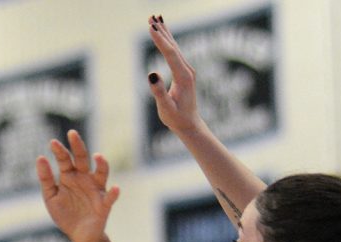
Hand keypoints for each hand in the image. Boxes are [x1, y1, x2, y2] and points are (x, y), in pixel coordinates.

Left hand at [37, 129, 119, 241]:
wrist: (79, 236)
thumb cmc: (65, 214)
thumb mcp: (51, 197)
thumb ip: (46, 179)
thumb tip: (40, 158)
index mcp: (70, 176)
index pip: (65, 159)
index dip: (59, 151)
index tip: (52, 142)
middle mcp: (84, 178)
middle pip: (82, 159)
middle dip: (78, 146)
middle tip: (72, 133)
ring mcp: (96, 189)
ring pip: (101, 173)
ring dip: (101, 164)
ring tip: (98, 156)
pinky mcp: (104, 204)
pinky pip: (110, 197)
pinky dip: (114, 193)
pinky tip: (116, 188)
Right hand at [146, 15, 203, 135]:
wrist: (189, 124)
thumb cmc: (176, 118)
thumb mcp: (165, 108)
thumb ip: (159, 92)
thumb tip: (151, 74)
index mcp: (183, 77)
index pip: (170, 54)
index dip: (160, 40)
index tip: (151, 28)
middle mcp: (187, 70)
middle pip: (173, 46)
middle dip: (162, 31)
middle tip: (151, 18)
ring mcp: (186, 70)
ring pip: (174, 47)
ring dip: (164, 33)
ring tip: (154, 19)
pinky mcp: (183, 71)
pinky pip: (174, 52)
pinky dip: (168, 41)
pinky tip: (163, 33)